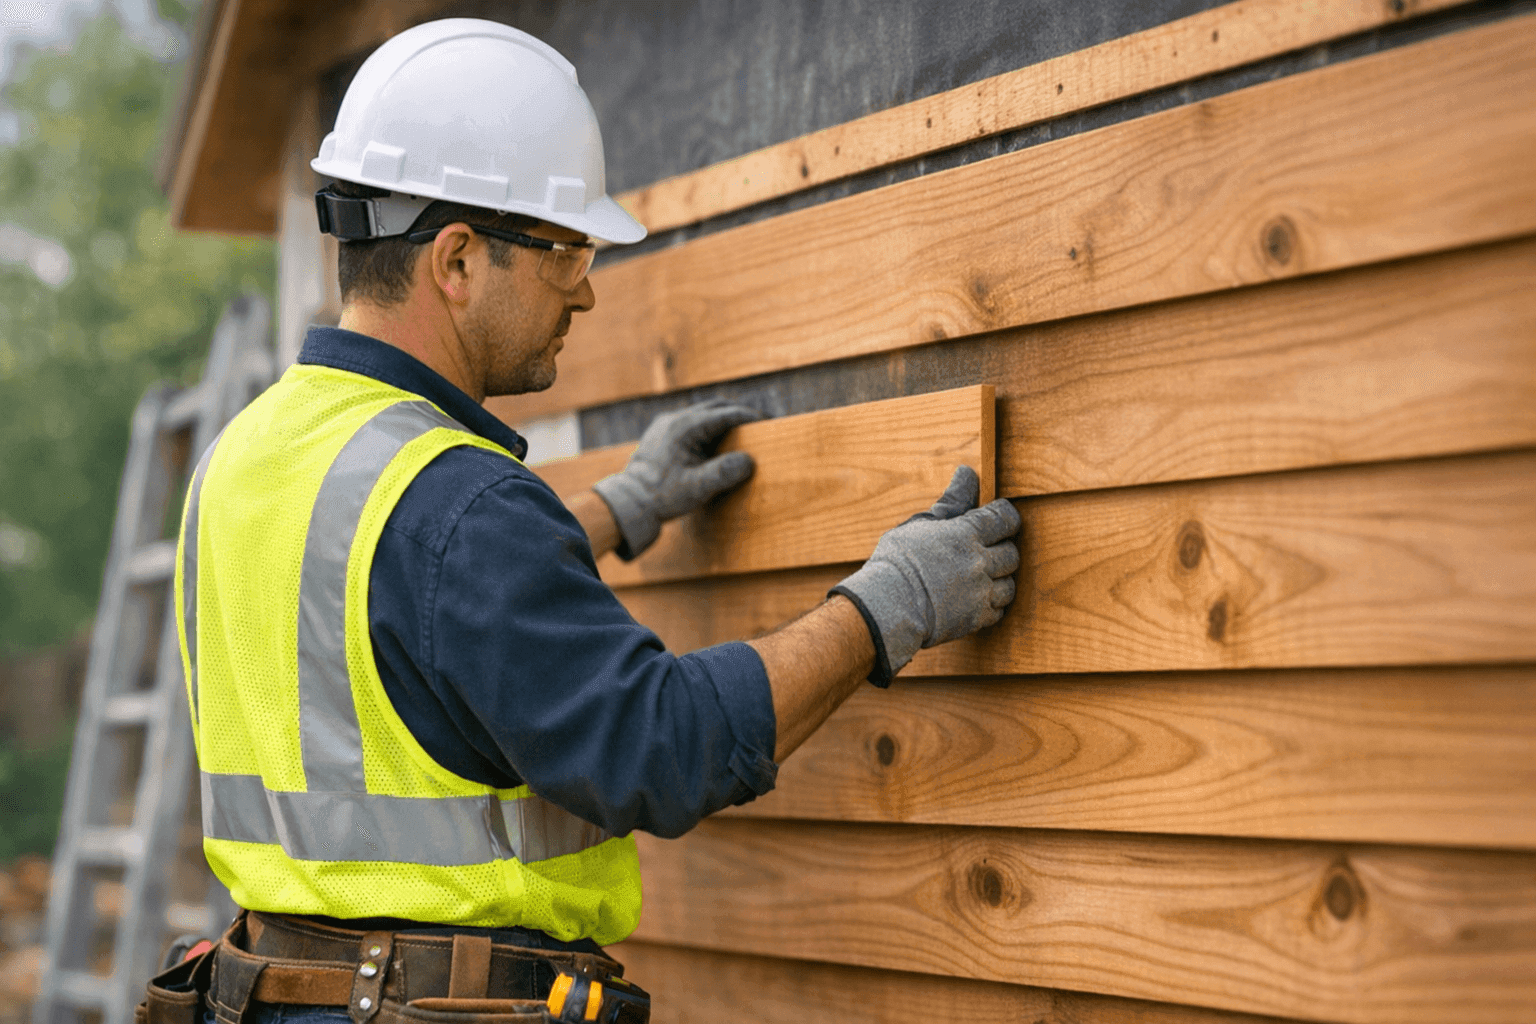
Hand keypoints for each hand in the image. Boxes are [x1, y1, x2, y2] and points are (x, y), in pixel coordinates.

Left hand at [591, 399, 760, 558]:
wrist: (629, 502)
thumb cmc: (662, 496)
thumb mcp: (698, 488)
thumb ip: (724, 472)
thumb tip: (748, 460)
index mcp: (684, 427)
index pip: (725, 414)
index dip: (749, 417)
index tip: (767, 422)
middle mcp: (674, 419)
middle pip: (714, 407)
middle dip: (737, 413)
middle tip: (757, 424)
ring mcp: (664, 425)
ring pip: (700, 414)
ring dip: (721, 419)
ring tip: (739, 432)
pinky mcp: (660, 434)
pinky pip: (688, 423)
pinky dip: (706, 427)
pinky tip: (713, 442)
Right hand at [830, 466, 1019, 685]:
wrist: (885, 608)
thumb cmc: (897, 561)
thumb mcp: (921, 523)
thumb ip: (951, 500)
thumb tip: (967, 472)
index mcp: (967, 533)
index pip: (1006, 518)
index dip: (1005, 518)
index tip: (997, 522)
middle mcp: (980, 561)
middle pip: (1012, 552)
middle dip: (1002, 550)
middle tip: (984, 551)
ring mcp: (980, 592)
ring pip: (1010, 584)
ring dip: (1000, 579)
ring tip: (979, 577)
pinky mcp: (976, 619)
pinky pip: (999, 610)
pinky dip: (992, 604)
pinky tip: (974, 598)